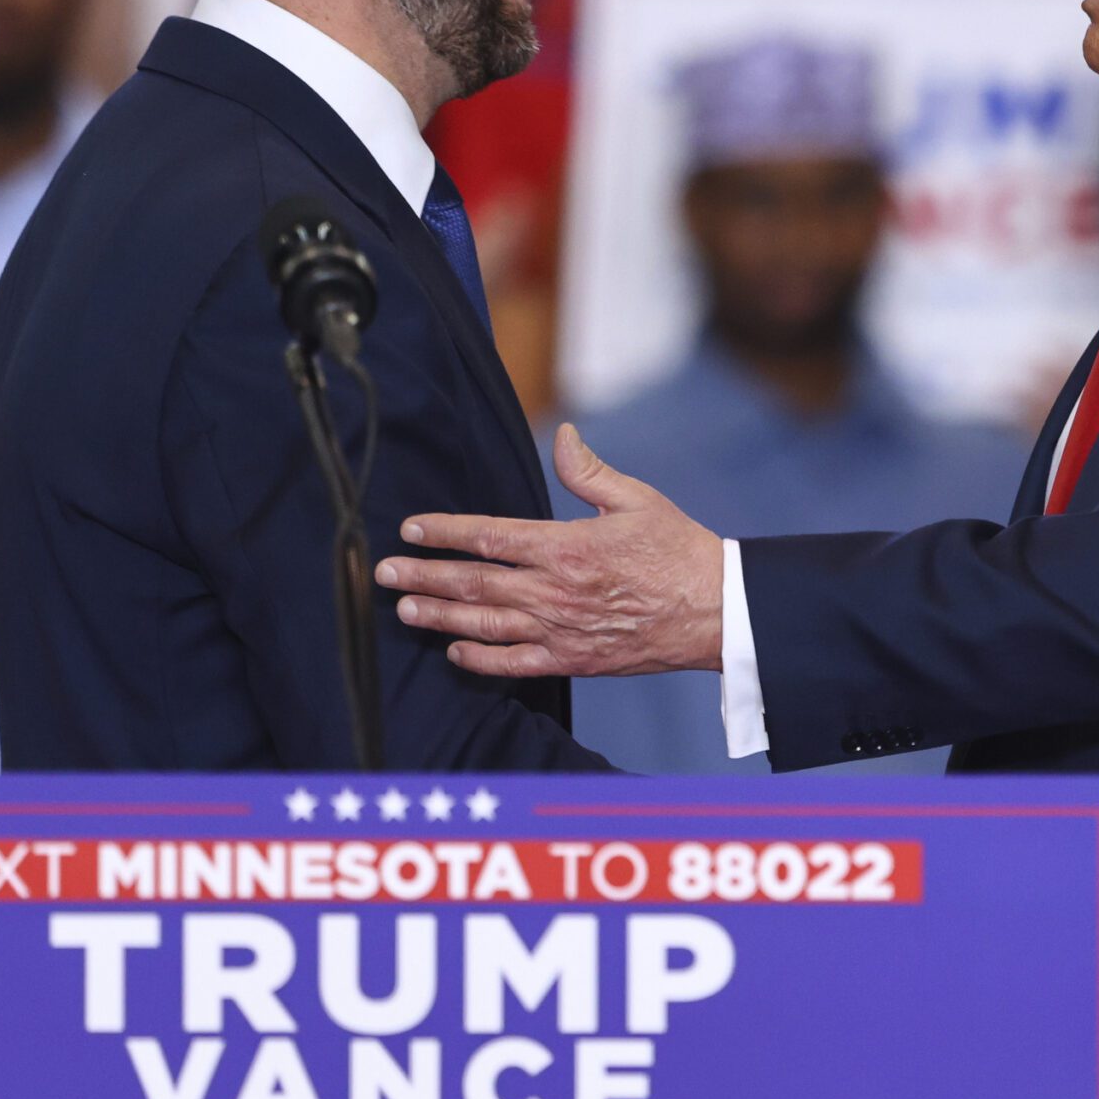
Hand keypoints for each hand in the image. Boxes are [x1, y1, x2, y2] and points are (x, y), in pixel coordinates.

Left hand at [376, 424, 725, 678]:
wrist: (715, 611)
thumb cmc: (678, 550)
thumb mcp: (636, 499)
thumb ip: (589, 471)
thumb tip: (564, 435)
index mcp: (565, 546)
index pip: (488, 535)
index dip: (443, 531)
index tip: (411, 527)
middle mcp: (554, 591)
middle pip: (473, 582)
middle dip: (423, 575)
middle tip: (383, 572)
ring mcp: (560, 630)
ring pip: (484, 624)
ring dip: (439, 616)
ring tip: (404, 609)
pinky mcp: (573, 660)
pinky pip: (515, 663)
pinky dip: (480, 658)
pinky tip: (454, 651)